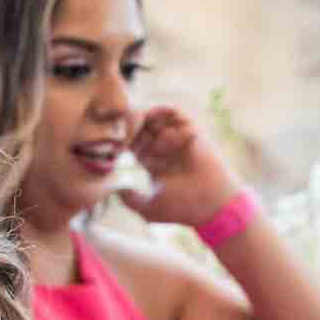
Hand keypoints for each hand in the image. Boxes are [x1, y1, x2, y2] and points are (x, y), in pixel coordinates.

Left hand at [117, 105, 241, 226]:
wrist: (210, 206)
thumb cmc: (181, 208)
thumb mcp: (147, 208)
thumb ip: (128, 199)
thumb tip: (113, 188)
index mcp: (153, 162)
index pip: (131, 143)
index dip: (120, 140)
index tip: (109, 140)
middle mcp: (164, 149)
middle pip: (140, 127)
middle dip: (128, 124)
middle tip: (117, 124)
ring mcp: (177, 139)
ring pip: (155, 118)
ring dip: (142, 115)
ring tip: (133, 120)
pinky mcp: (192, 132)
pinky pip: (176, 113)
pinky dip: (163, 110)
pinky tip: (151, 115)